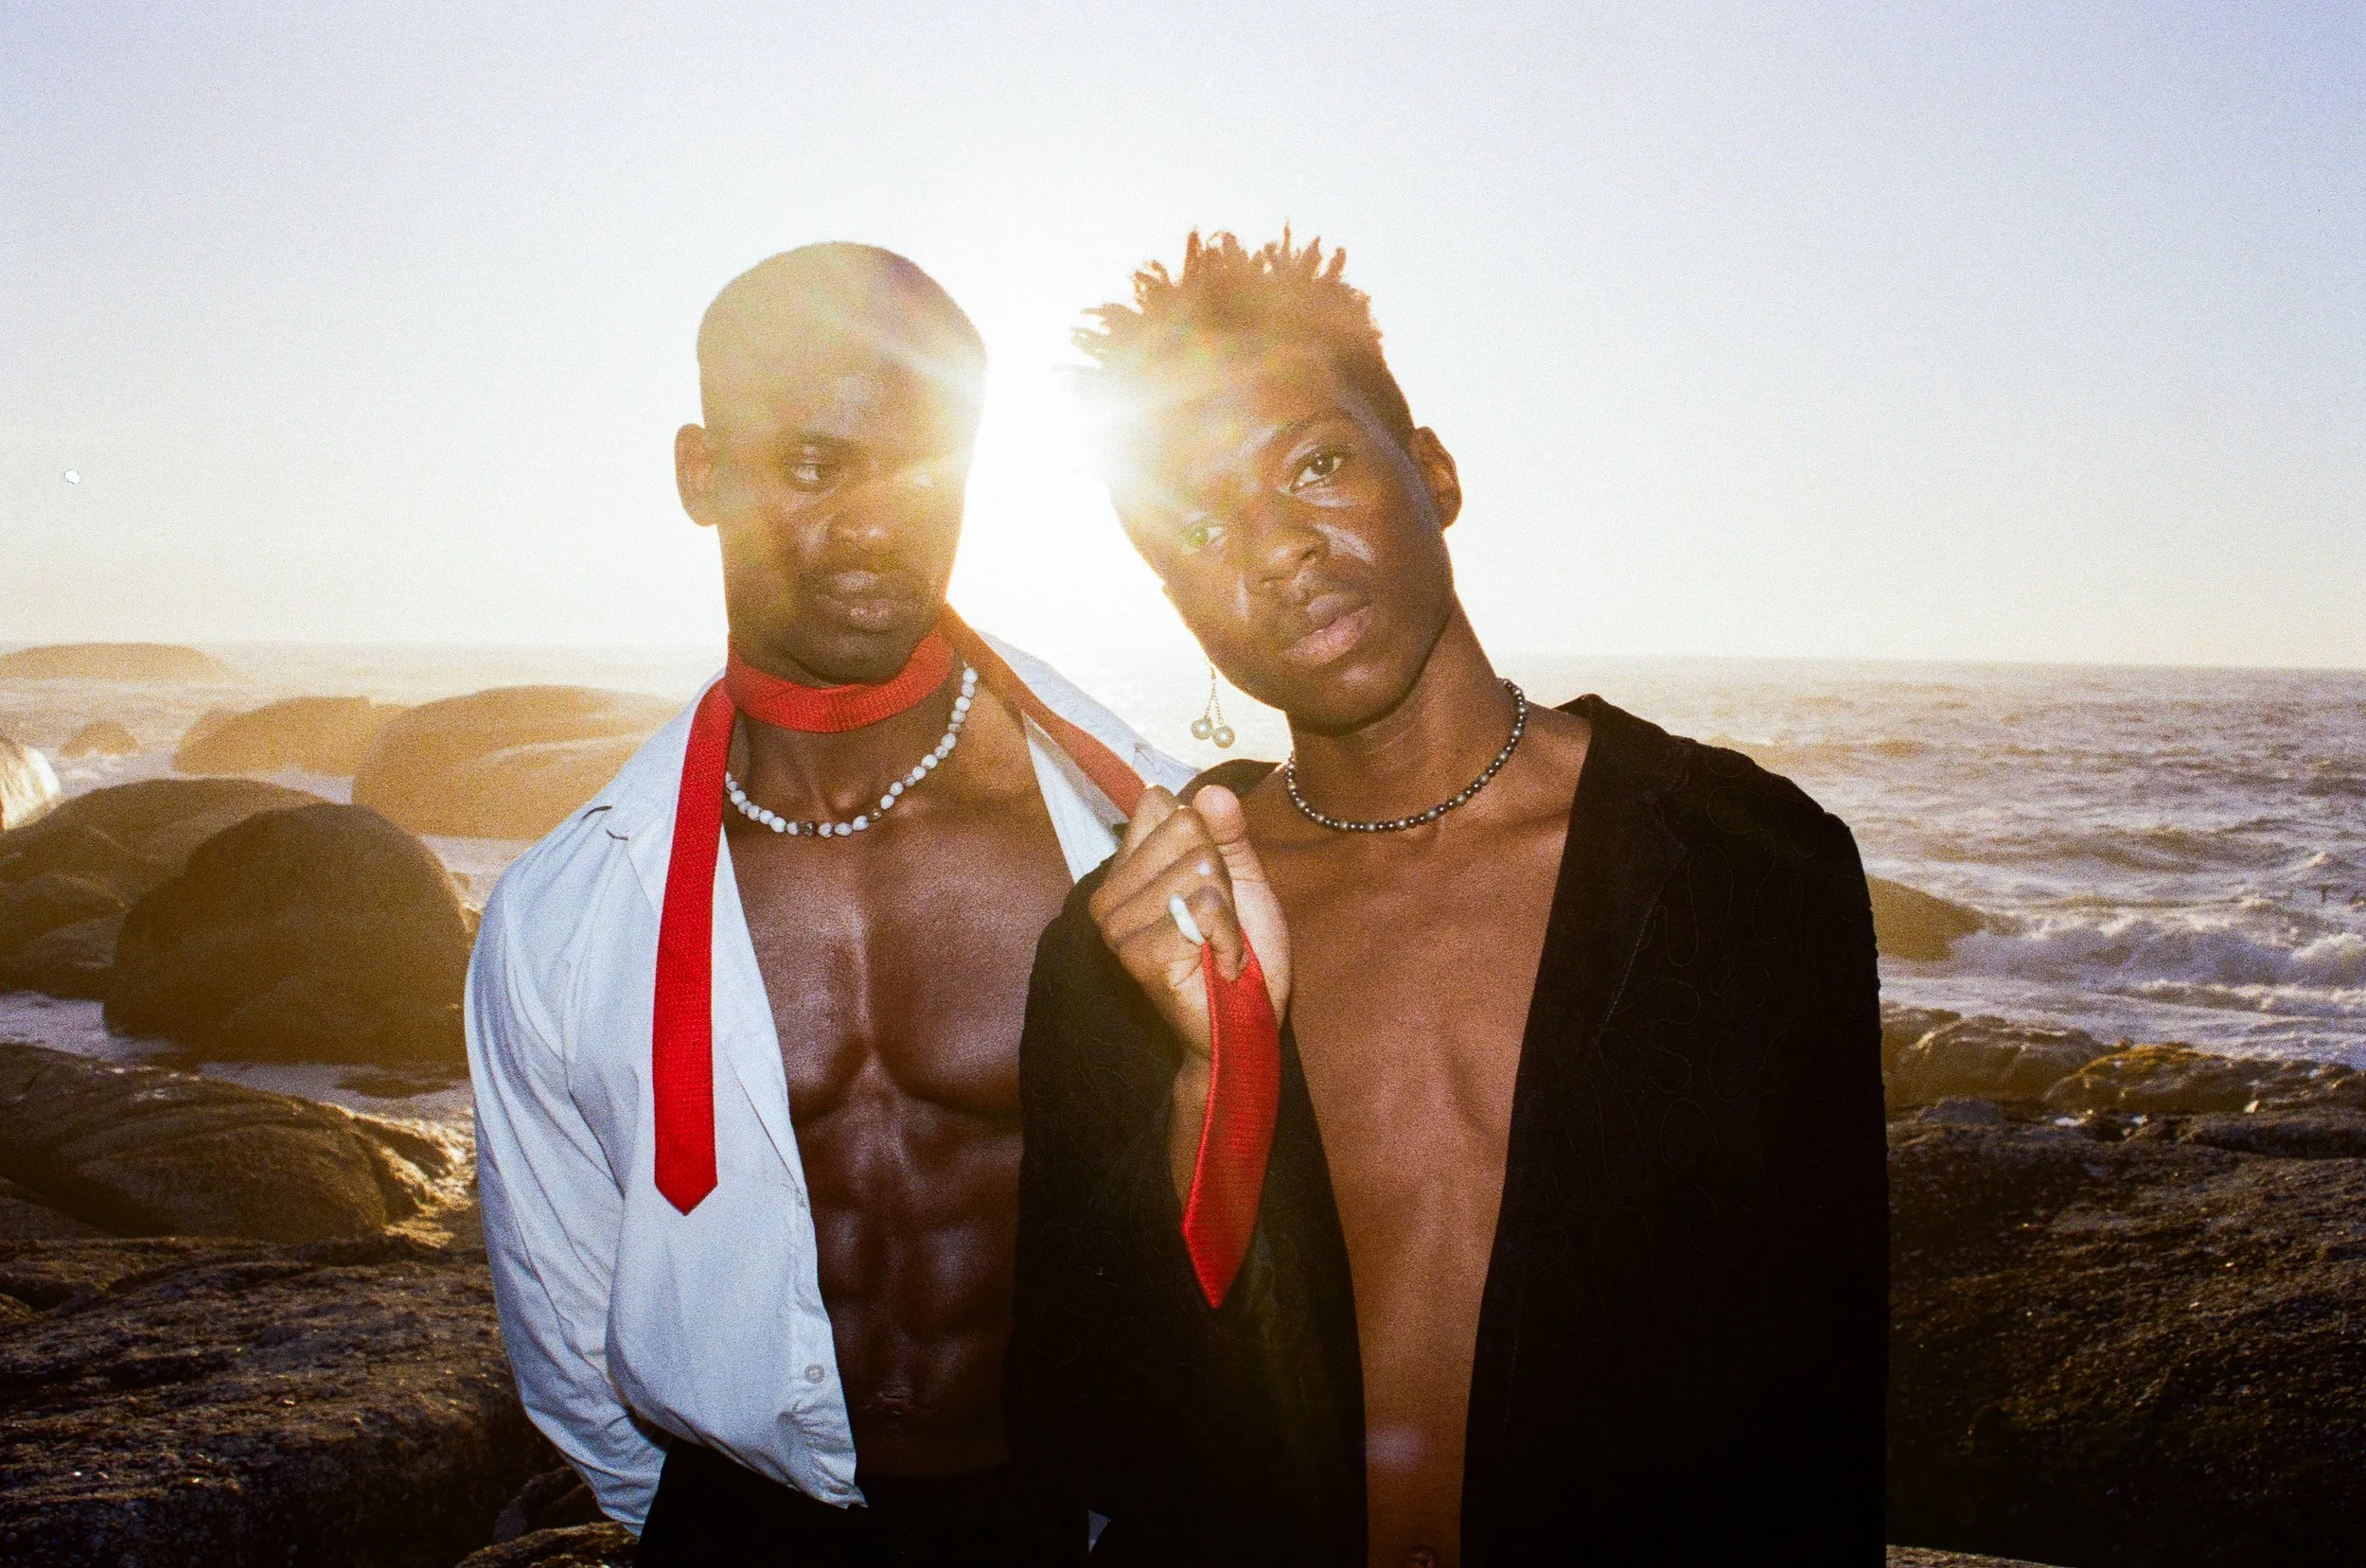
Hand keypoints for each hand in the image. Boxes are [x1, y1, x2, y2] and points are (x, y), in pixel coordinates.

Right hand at [1088, 785, 1290, 1061]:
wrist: (1245, 1025)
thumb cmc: (1242, 954)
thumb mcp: (1242, 882)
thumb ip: (1228, 836)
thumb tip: (1213, 789)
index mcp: (1126, 871)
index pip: (1161, 805)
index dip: (1206, 838)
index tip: (1211, 885)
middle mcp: (1110, 896)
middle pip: (1188, 832)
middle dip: (1222, 878)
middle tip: (1217, 923)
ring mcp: (1119, 927)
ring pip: (1200, 869)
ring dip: (1229, 914)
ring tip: (1216, 945)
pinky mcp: (1140, 955)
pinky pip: (1208, 909)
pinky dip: (1230, 938)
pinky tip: (1220, 964)